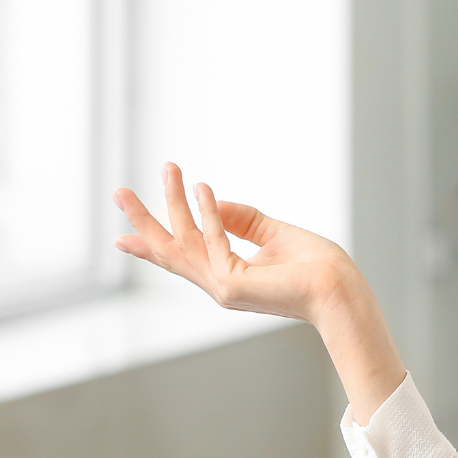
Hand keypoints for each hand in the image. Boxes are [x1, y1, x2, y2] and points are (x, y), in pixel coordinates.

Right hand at [114, 162, 406, 419]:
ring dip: (174, 202)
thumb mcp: (273, 233)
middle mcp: (219, 285)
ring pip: (184, 243)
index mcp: (227, 277)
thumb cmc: (315, 266)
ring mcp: (223, 289)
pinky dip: (207, 213)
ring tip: (168, 168)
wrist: (339, 289)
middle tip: (118, 191)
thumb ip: (241, 218)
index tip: (121, 236)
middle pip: (170, 251)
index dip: (151, 244)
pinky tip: (202, 187)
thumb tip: (210, 200)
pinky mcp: (233, 287)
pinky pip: (214, 241)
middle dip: (144, 221)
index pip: (182, 258)